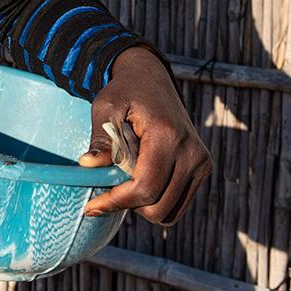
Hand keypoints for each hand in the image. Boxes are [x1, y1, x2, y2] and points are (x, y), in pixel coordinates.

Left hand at [77, 45, 210, 225]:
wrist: (151, 78)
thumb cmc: (125, 92)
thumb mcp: (106, 107)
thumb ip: (101, 139)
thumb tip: (88, 165)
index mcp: (168, 135)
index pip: (145, 187)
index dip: (116, 201)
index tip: (91, 207)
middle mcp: (192, 152)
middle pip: (158, 207)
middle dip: (127, 205)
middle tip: (107, 190)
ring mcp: (201, 162)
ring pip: (169, 212)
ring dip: (142, 206)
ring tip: (124, 183)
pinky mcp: (203, 168)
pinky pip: (177, 204)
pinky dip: (155, 202)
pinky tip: (139, 182)